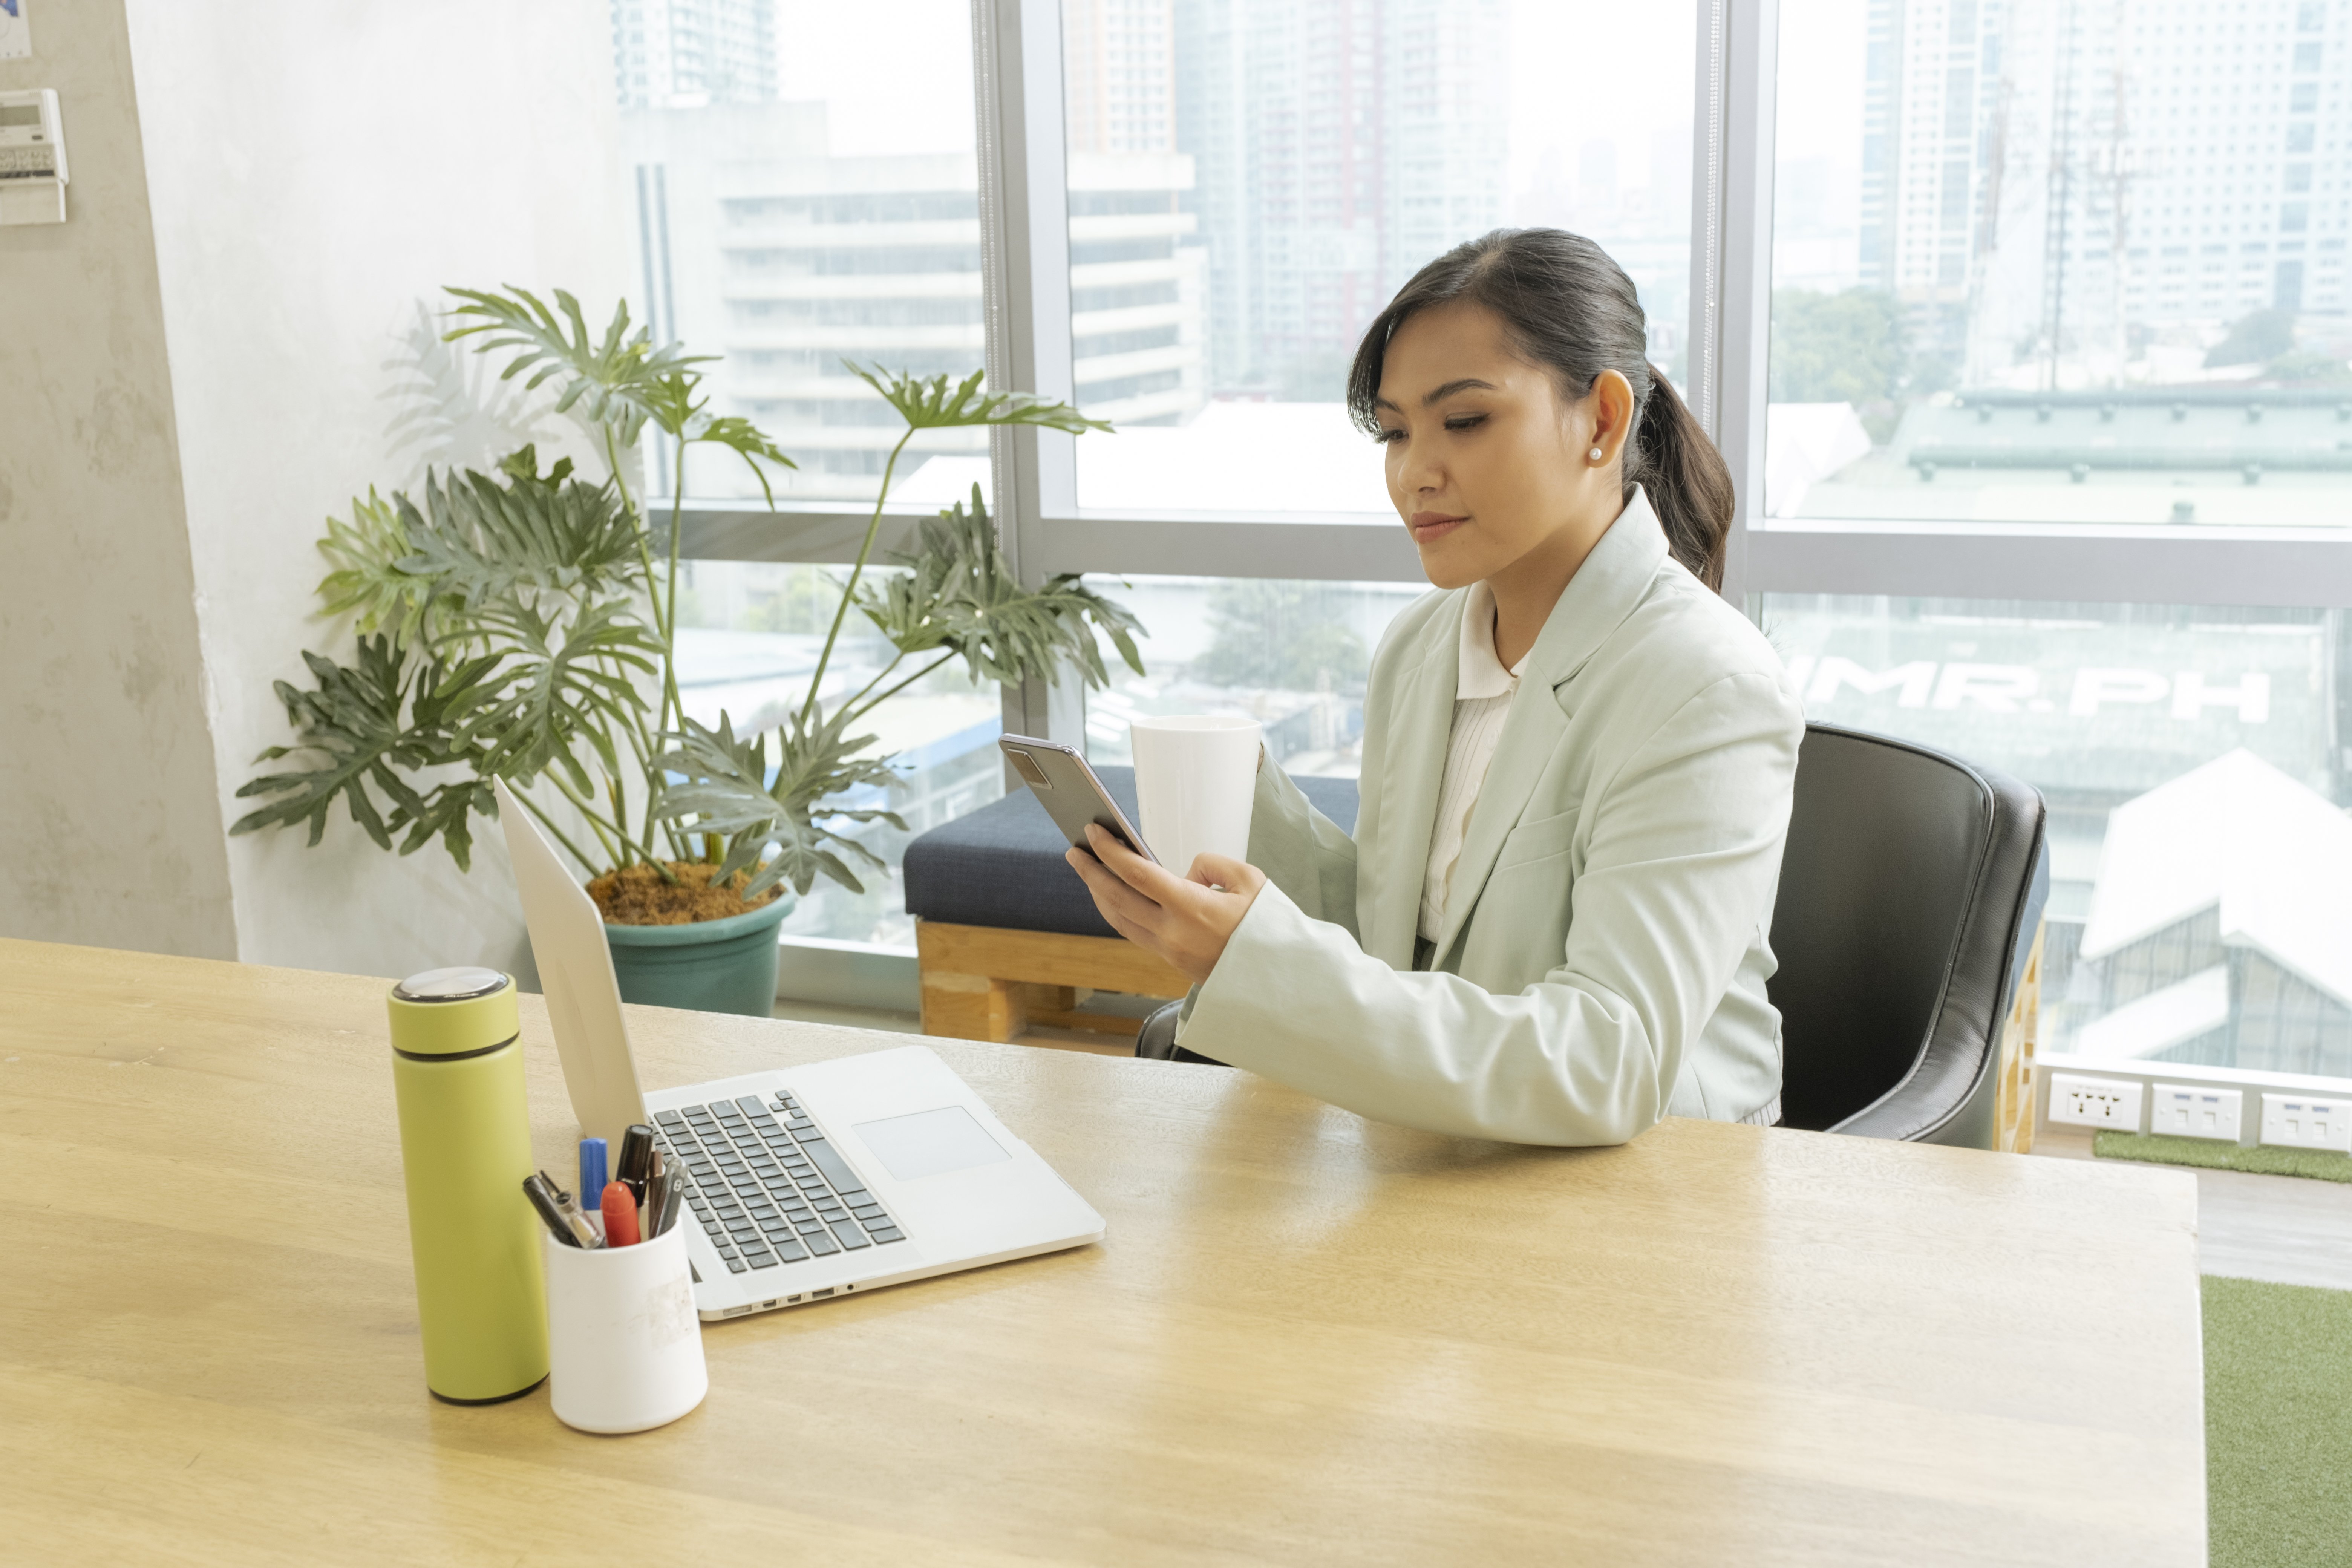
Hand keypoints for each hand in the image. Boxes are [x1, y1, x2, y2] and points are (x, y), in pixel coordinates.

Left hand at [1064, 824, 1266, 984]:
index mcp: (1192, 908)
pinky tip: (1113, 897)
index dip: (1110, 851)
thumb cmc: (1269, 926)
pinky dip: (1117, 912)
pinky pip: (1134, 932)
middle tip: (1074, 850)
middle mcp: (1173, 932)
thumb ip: (1211, 865)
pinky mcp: (1172, 961)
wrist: (1278, 977)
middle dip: (1091, 872)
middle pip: (1117, 898)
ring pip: (1120, 919)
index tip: (1093, 832)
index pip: (1137, 874)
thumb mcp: (1250, 880)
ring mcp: (1170, 950)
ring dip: (1099, 893)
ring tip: (1088, 871)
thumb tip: (1184, 872)